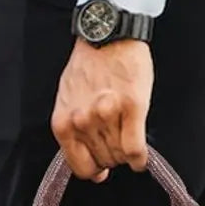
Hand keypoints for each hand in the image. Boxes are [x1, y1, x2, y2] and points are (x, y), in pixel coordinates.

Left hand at [50, 38, 152, 181]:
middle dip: (113, 158)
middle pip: (104, 161)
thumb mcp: (68, 100)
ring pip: (121, 156)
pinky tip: (141, 158)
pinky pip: (136, 149)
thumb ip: (73, 131)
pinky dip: (140, 158)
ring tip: (128, 141)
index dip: (94, 170)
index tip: (102, 168)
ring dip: (127, 155)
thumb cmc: (89, 65)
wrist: (108, 35)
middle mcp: (83, 121)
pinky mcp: (132, 108)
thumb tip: (90, 165)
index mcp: (64, 122)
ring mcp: (107, 115)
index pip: (80, 167)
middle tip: (117, 144)